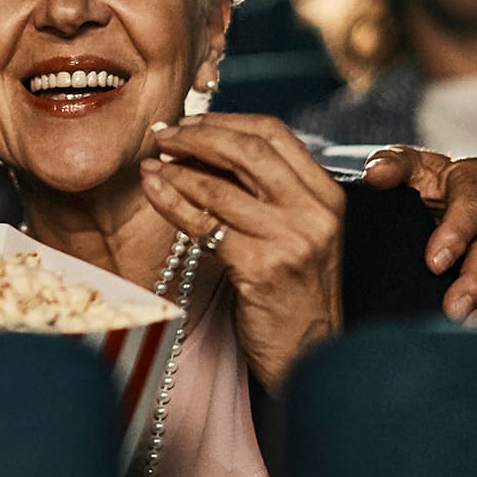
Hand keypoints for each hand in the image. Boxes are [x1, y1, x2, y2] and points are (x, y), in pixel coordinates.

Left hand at [139, 113, 343, 390]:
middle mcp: (315, 212)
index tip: (190, 122)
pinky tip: (153, 189)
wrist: (306, 355)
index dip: (226, 121)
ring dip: (176, 168)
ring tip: (150, 163)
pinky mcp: (261, 267)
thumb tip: (207, 146)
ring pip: (220, 186)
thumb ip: (267, 192)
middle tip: (163, 136)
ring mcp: (291, 239)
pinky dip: (172, 200)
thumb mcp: (295, 233)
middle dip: (198, 136)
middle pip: (248, 149)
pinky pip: (204, 223)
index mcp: (327, 195)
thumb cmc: (291, 294)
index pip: (274, 134)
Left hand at [360, 145, 476, 325]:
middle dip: (474, 281)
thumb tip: (375, 174)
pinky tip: (469, 333)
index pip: (472, 208)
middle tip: (453, 307)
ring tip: (464, 326)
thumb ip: (392, 164)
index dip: (456, 235)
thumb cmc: (422, 177)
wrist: (438, 193)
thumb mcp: (408, 162)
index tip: (433, 262)